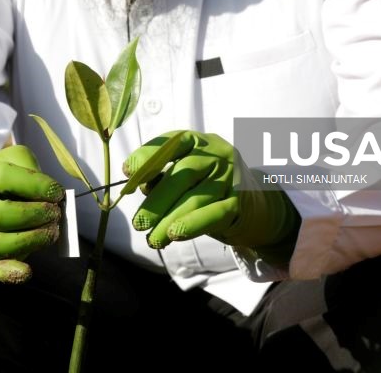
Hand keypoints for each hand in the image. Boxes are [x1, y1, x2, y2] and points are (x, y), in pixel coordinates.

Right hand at [0, 145, 63, 282]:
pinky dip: (10, 272)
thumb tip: (52, 193)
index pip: (4, 178)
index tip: (57, 192)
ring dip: (30, 240)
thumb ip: (29, 169)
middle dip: (34, 215)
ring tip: (51, 232)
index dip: (35, 186)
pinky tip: (27, 271)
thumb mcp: (5, 160)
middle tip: (55, 213)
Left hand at [123, 130, 299, 263]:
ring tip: (152, 239)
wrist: (253, 204)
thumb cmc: (205, 186)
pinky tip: (175, 234)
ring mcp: (231, 175)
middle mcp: (216, 153)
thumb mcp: (184, 174)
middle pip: (181, 175)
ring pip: (195, 199)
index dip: (148, 156)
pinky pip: (213, 214)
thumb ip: (162, 175)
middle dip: (157, 202)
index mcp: (197, 141)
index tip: (128, 172)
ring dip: (169, 221)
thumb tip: (138, 184)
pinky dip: (192, 225)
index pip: (171, 143)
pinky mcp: (240, 200)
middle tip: (138, 223)